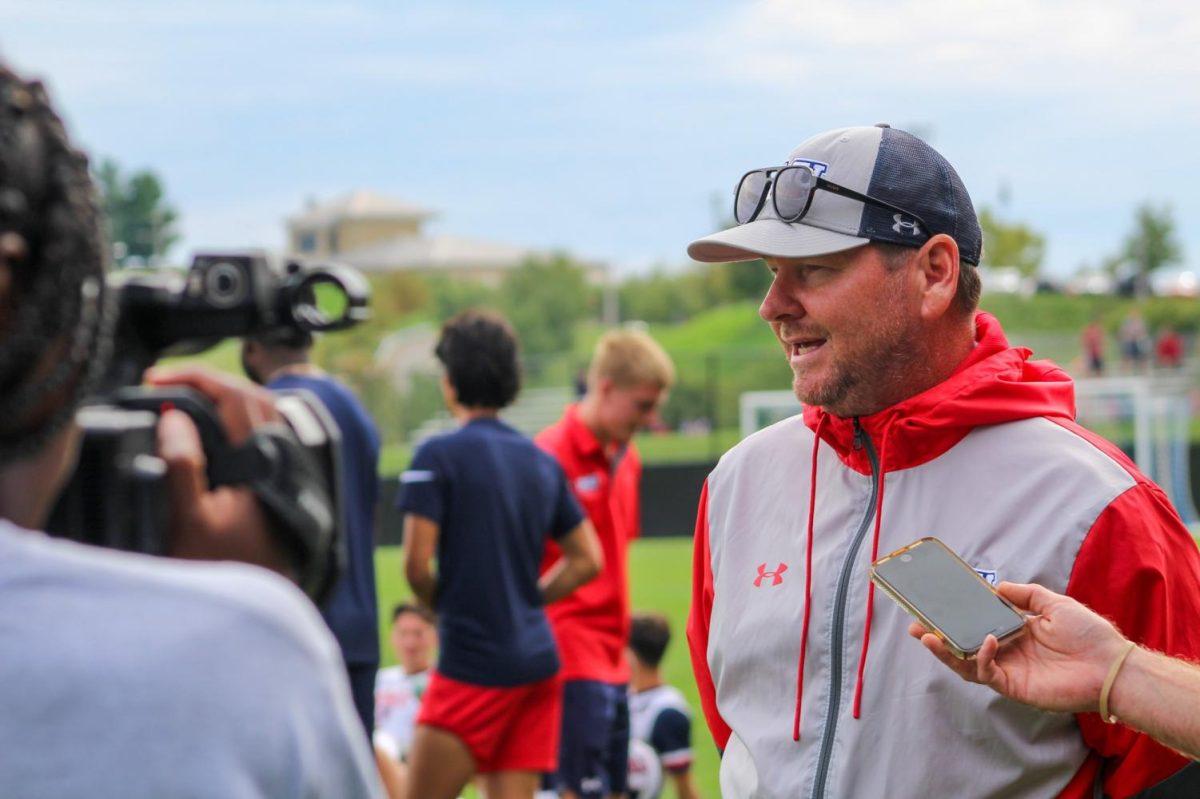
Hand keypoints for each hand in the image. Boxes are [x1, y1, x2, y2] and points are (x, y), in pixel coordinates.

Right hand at [148, 366, 293, 578]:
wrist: (261, 604)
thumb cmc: (223, 567)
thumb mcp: (190, 521)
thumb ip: (182, 466)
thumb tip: (173, 417)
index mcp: (261, 459)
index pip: (233, 396)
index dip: (194, 378)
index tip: (156, 379)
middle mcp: (282, 457)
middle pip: (251, 396)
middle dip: (208, 383)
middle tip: (165, 387)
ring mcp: (288, 469)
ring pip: (263, 413)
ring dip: (226, 400)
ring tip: (184, 403)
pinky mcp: (285, 484)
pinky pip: (268, 434)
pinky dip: (240, 421)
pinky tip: (213, 434)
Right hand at [909, 581, 1129, 713]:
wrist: (1110, 665)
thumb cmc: (1088, 634)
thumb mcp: (1053, 603)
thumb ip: (1024, 594)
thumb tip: (996, 587)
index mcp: (1015, 632)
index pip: (976, 624)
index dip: (955, 616)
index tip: (935, 605)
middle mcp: (1007, 652)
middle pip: (963, 646)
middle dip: (937, 637)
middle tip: (915, 625)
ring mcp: (1008, 670)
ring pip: (966, 663)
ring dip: (945, 651)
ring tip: (927, 636)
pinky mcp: (1014, 687)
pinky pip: (986, 674)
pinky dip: (981, 657)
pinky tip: (986, 641)